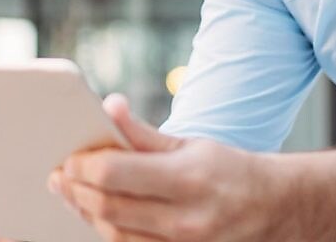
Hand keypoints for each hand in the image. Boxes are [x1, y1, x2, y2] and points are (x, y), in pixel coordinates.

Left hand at [46, 94, 282, 241]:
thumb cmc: (229, 171)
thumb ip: (143, 132)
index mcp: (187, 178)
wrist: (274, 209)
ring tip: (73, 193)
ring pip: (114, 235)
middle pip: (107, 209)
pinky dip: (108, 230)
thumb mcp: (190, 143)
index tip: (69, 158)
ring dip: (86, 213)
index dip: (83, 167)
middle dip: (76, 191)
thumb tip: (108, 106)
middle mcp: (185, 219)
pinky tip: (99, 213)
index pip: (114, 175)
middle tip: (60, 176)